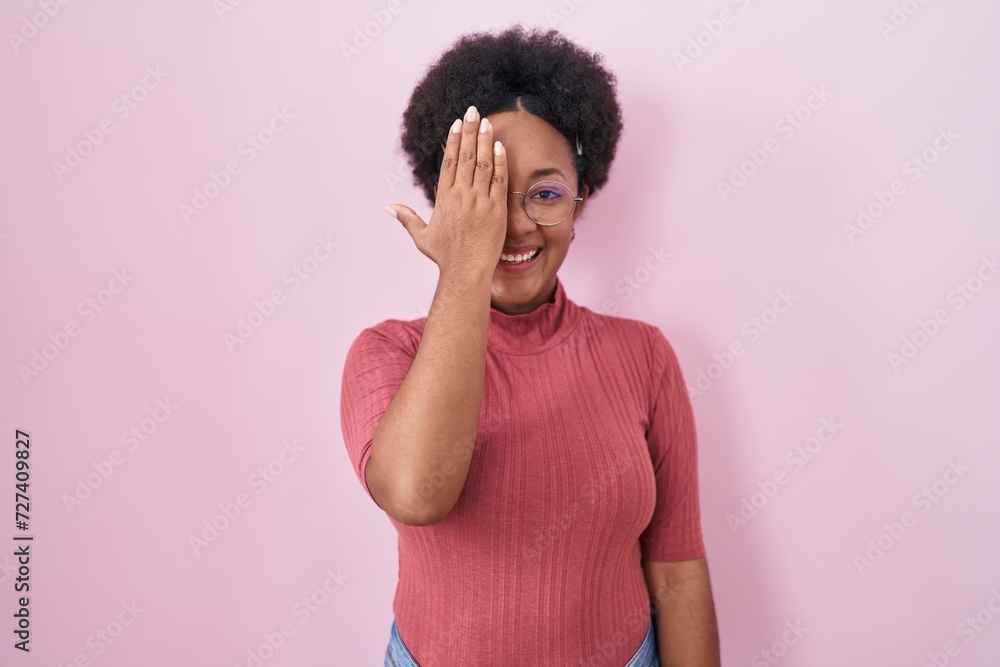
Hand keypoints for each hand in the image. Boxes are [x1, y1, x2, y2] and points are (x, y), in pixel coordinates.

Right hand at [385, 105, 507, 278]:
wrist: (466, 271)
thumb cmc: (444, 256)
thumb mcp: (421, 236)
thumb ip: (407, 218)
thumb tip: (388, 207)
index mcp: (444, 198)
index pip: (449, 162)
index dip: (453, 140)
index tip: (457, 123)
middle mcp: (461, 196)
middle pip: (466, 157)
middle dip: (469, 131)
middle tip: (473, 111)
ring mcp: (480, 202)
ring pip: (483, 164)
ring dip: (484, 141)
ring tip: (487, 122)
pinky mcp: (496, 209)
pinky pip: (499, 180)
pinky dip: (499, 162)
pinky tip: (499, 146)